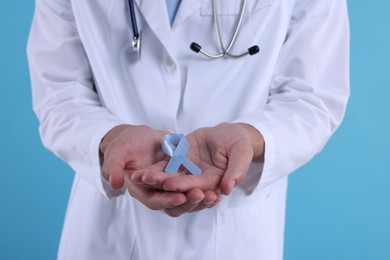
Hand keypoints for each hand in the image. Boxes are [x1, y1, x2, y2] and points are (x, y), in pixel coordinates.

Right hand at [100, 124, 219, 216]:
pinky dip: (204, 188)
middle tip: (204, 196)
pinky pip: (193, 186)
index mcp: (140, 190)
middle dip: (189, 201)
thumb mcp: (116, 153)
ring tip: (215, 196)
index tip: (181, 197)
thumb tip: (115, 183)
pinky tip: (219, 187)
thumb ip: (114, 167)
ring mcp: (170, 187)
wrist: (137, 136)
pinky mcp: (180, 178)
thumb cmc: (124, 144)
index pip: (154, 200)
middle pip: (174, 203)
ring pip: (186, 197)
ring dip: (200, 199)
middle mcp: (157, 192)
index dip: (167, 200)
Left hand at [132, 123, 264, 195]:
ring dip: (154, 179)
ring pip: (169, 179)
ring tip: (138, 176)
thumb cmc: (238, 143)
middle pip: (180, 186)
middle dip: (163, 184)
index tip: (171, 184)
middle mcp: (198, 181)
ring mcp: (187, 173)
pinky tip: (139, 169)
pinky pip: (165, 167)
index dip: (184, 185)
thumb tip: (228, 188)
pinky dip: (153, 169)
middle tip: (147, 180)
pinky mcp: (179, 163)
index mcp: (214, 182)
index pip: (198, 186)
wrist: (228, 134)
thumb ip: (237, 170)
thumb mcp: (242, 152)